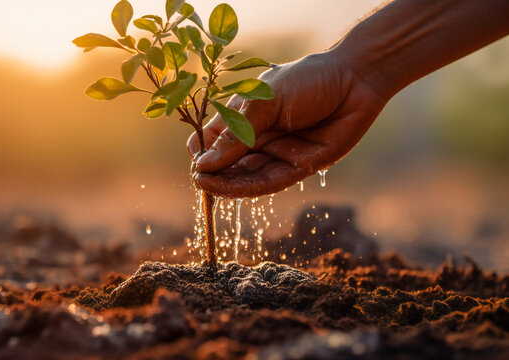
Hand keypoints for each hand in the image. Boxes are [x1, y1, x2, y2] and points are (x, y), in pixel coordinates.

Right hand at [187, 50, 387, 197]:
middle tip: (199, 181)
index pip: (214, 139)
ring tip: (207, 187)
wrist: (356, 80)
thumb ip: (236, 135)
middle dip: (212, 172)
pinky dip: (247, 187)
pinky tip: (229, 189)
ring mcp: (278, 153)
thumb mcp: (264, 103)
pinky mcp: (299, 167)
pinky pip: (268, 182)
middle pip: (228, 161)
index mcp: (246, 116)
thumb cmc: (307, 80)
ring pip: (246, 175)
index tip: (196, 160)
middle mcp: (260, 137)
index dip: (202, 151)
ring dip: (226, 183)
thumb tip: (204, 164)